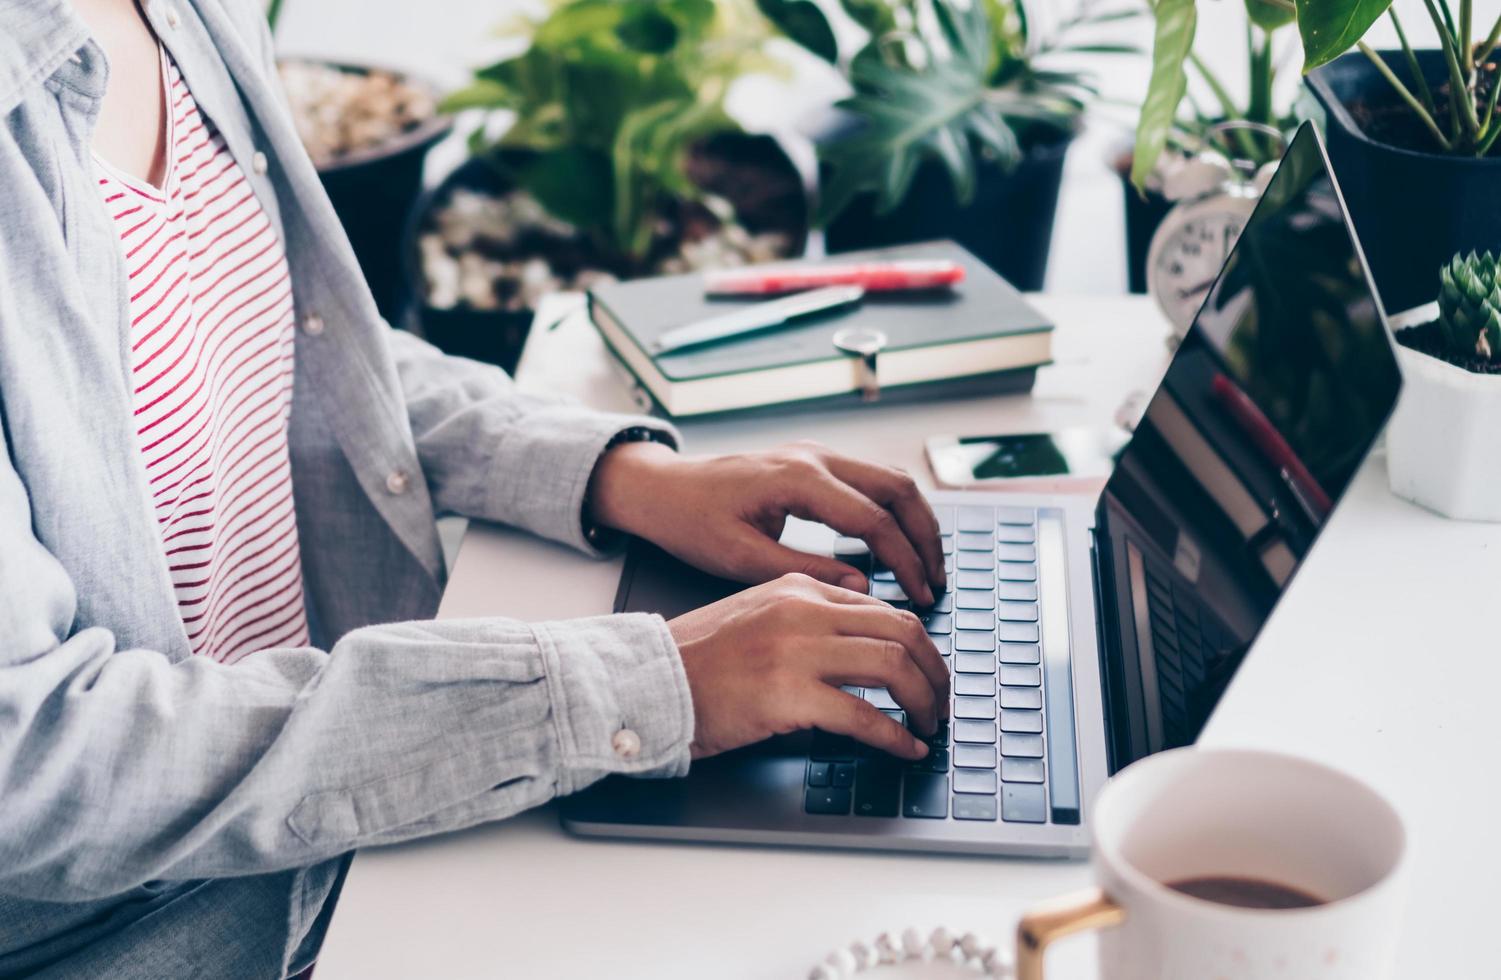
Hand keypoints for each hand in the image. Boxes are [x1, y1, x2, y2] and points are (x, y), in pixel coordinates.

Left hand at [588, 440, 946, 604]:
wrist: (662, 488)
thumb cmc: (691, 522)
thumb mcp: (741, 558)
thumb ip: (804, 571)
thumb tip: (863, 586)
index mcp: (798, 478)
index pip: (873, 519)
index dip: (904, 561)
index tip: (919, 596)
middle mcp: (814, 457)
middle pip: (898, 488)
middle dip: (925, 537)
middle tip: (935, 582)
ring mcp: (816, 454)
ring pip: (891, 479)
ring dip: (915, 521)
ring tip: (925, 566)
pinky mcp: (813, 462)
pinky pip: (870, 480)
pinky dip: (893, 510)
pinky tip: (896, 545)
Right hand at [669, 574, 948, 759]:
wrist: (647, 681)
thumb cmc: (697, 660)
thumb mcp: (757, 616)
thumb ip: (807, 619)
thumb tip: (863, 645)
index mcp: (798, 587)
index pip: (881, 608)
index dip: (917, 644)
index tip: (928, 672)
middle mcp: (803, 610)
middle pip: (902, 630)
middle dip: (935, 670)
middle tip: (942, 701)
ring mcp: (796, 650)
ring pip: (893, 666)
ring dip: (924, 701)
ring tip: (930, 726)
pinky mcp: (787, 695)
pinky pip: (863, 715)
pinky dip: (895, 736)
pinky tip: (906, 749)